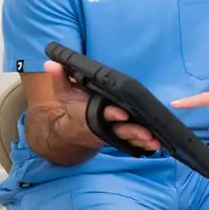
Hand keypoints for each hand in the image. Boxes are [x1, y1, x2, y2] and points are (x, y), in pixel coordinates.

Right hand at [43, 60, 159, 151]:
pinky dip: (145, 146)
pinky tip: (157, 145)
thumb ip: (59, 79)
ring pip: (129, 139)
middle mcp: (105, 126)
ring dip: (142, 141)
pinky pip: (133, 144)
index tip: (123, 113)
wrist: (73, 130)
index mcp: (93, 114)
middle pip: (120, 130)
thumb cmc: (73, 108)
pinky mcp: (120, 139)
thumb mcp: (64, 93)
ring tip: (155, 142)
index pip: (104, 113)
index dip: (113, 114)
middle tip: (147, 133)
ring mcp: (113, 134)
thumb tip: (51, 63)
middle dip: (133, 132)